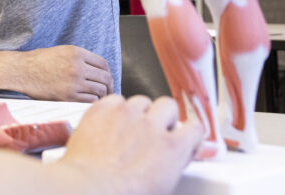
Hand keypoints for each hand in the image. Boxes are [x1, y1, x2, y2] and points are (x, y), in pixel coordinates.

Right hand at [17, 45, 113, 101]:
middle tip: (108, 91)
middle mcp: (77, 66)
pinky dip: (92, 101)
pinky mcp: (68, 96)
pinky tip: (88, 100)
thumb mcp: (61, 52)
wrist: (21, 71)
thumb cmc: (38, 62)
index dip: (108, 73)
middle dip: (109, 86)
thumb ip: (80, 59)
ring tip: (99, 97)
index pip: (103, 64)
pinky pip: (90, 100)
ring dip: (102, 95)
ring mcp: (73, 82)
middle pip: (105, 78)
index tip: (107, 79)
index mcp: (76, 53)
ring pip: (100, 90)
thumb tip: (98, 71)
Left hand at [56, 95, 202, 194]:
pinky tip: (110, 123)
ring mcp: (126, 114)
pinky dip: (114, 108)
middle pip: (168, 105)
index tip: (182, 136)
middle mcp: (151, 125)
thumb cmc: (124, 192)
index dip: (188, 133)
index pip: (194, 128)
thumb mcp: (163, 184)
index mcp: (172, 147)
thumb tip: (182, 153)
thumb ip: (176, 161)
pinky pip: (115, 98)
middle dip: (163, 116)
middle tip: (153, 130)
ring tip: (128, 128)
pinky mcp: (103, 109)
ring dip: (138, 112)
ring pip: (141, 100)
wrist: (90, 186)